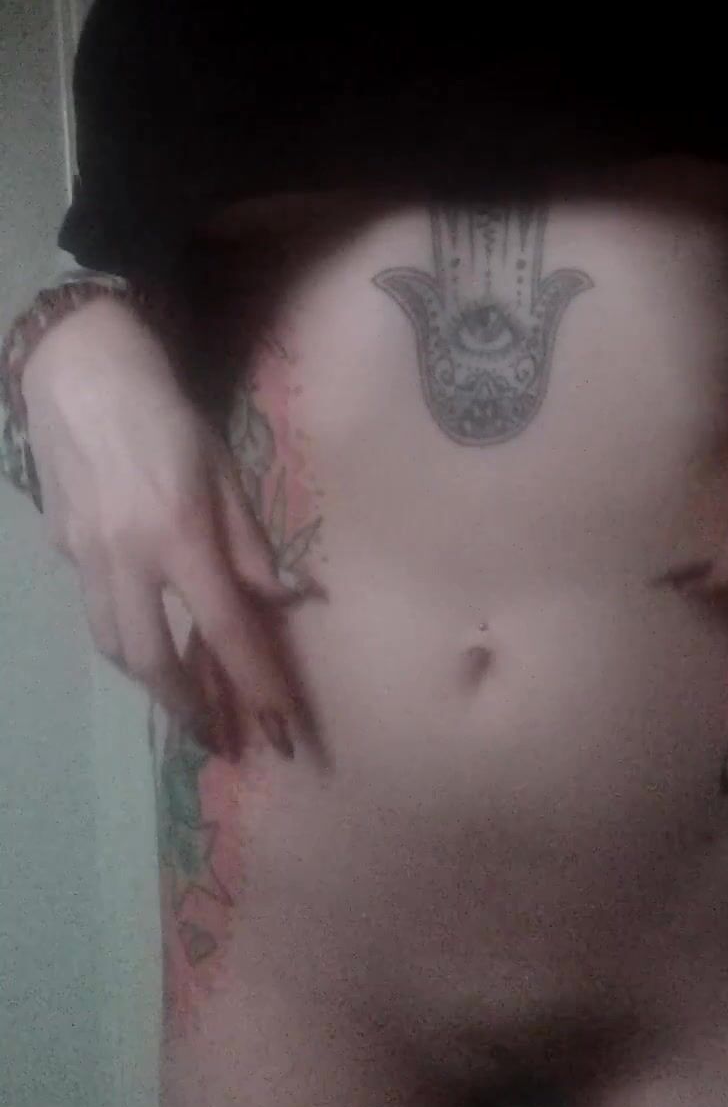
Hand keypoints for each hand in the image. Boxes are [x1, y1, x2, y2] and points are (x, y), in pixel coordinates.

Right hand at [21, 294, 308, 760]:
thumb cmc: (167, 414)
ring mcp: (85, 557)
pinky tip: (150, 632)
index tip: (280, 732)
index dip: (256, 687)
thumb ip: (250, 541)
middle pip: (153, 662)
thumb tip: (285, 600)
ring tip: (188, 697)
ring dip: (154, 681)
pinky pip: (97, 608)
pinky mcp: (62, 548)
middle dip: (190, 708)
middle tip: (222, 736)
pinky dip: (127, 634)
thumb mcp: (224, 469)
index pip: (228, 631)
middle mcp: (127, 557)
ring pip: (115, 645)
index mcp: (180, 534)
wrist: (80, 371)